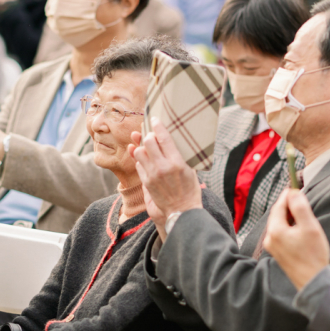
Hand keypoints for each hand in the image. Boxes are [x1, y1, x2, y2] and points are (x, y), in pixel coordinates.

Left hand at [129, 118, 202, 238]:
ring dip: (142, 147)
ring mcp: (152, 175)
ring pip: (139, 152)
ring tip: (147, 147)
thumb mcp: (191, 170)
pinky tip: (145, 158)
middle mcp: (163, 167)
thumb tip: (173, 140)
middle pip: (148, 141)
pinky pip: (138, 164)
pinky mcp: (146, 182)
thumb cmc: (190, 190)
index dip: (157, 125)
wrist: (182, 211)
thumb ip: (181, 155)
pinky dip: (140, 159)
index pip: (163, 138)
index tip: (154, 119)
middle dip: (149, 135)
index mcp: (177, 162)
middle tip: (152, 135)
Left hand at [263, 188, 329, 289]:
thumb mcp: (310, 227)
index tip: (295, 187)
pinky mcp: (278, 253)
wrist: (313, 282)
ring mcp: (272, 247)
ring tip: (303, 216)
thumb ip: (300, 208)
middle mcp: (270, 238)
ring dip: (289, 217)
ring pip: (279, 224)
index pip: (279, 206)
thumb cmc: (313, 255)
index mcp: (275, 230)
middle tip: (300, 199)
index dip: (287, 195)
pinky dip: (288, 227)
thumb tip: (293, 193)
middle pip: (277, 214)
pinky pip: (281, 233)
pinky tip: (300, 230)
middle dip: (288, 206)